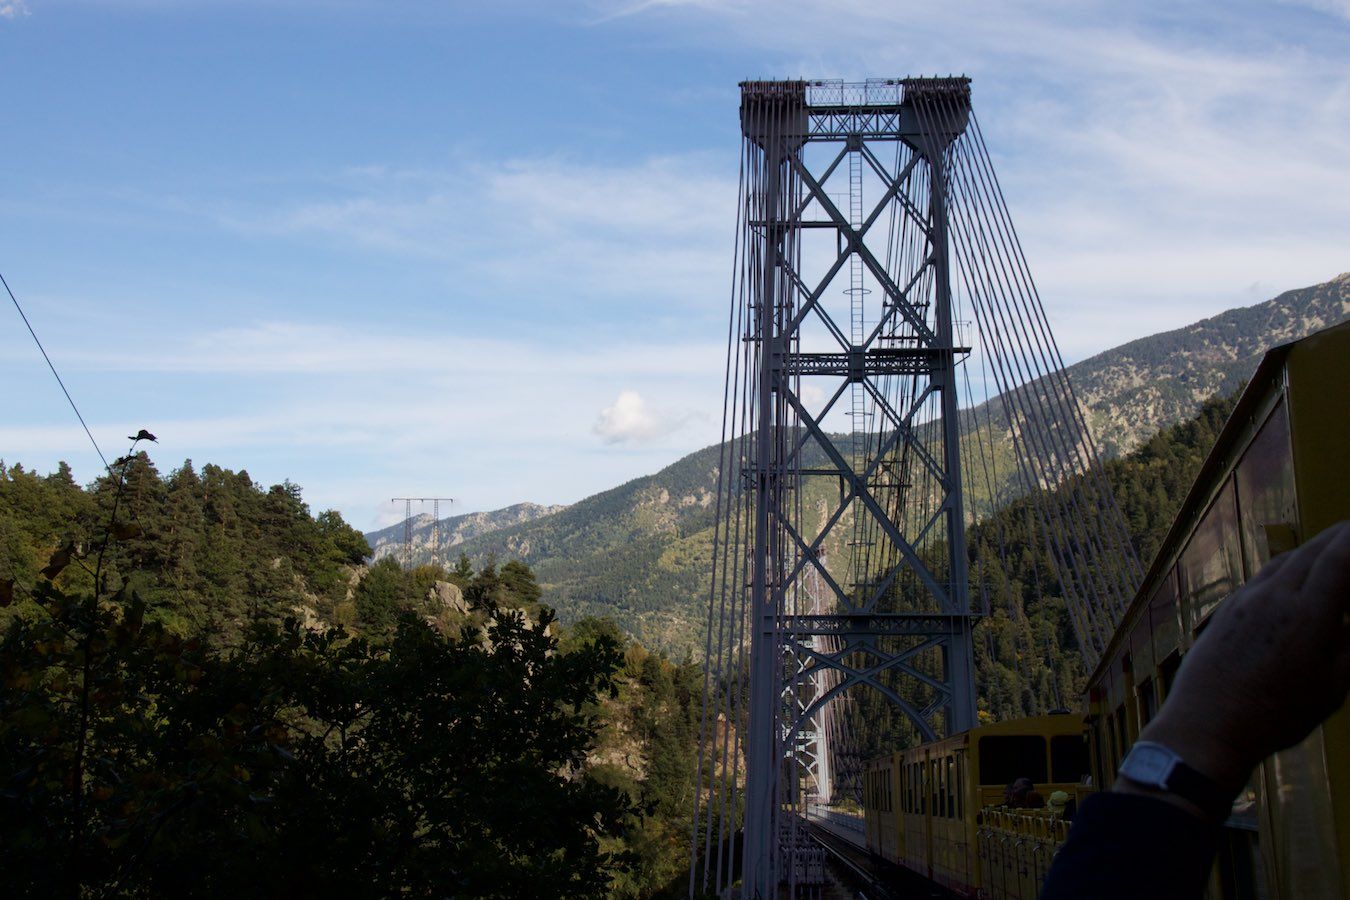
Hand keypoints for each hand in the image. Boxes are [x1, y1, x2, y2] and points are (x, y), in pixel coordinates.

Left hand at [1130, 520, 1349, 798]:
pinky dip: (1287, 566)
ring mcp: (1245, 600)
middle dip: (1341, 539)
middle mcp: (1273, 597)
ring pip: (1285, 560)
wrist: (1206, 724)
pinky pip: (1264, 575)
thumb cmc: (1275, 715)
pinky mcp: (1227, 609)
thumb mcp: (1332, 687)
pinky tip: (1295, 575)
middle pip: (1312, 551)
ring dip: (1312, 550)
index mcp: (1306, 614)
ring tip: (1334, 551)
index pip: (1339, 558)